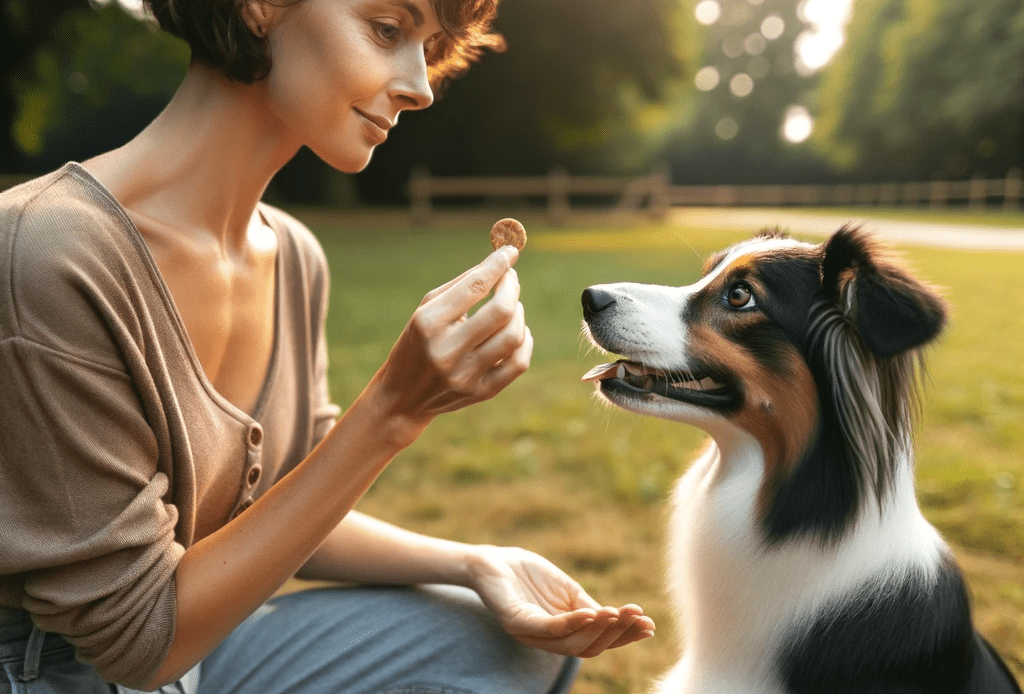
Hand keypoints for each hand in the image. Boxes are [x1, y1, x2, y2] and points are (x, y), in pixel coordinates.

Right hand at [368, 246, 532, 443]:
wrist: (403, 397)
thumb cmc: (418, 343)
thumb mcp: (426, 311)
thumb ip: (461, 286)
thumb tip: (500, 263)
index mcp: (428, 324)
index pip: (474, 286)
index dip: (497, 265)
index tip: (510, 252)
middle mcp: (447, 351)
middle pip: (501, 311)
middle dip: (512, 287)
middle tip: (510, 278)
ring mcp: (466, 375)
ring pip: (514, 336)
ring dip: (518, 313)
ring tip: (510, 307)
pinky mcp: (481, 393)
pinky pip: (519, 363)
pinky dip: (524, 340)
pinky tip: (516, 332)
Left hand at [466, 545, 654, 657]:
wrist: (490, 560)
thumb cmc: (527, 574)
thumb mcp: (566, 589)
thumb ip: (587, 605)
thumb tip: (619, 617)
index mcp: (561, 633)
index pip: (596, 643)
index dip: (623, 637)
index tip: (650, 626)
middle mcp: (546, 640)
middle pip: (588, 648)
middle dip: (617, 634)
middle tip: (640, 618)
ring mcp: (530, 634)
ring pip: (572, 642)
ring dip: (599, 629)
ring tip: (620, 614)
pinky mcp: (515, 621)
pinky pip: (547, 628)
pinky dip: (572, 622)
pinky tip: (591, 612)